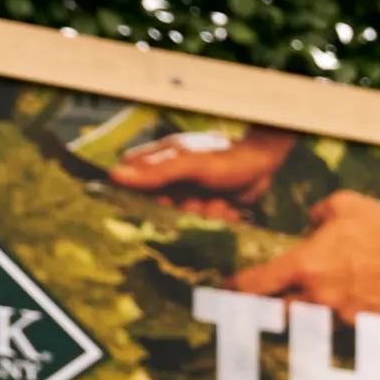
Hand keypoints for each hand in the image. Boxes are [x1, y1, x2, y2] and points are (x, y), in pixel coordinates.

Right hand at [107, 126, 303, 210]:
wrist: (263, 161)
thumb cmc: (224, 156)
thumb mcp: (189, 162)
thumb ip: (156, 171)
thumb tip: (115, 176)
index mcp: (157, 162)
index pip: (130, 182)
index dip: (140, 198)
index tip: (159, 204)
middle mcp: (170, 178)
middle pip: (160, 208)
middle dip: (182, 210)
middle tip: (198, 201)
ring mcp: (190, 192)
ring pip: (186, 218)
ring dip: (205, 215)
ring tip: (218, 201)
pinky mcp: (209, 205)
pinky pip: (207, 223)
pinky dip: (220, 218)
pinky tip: (230, 207)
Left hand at [229, 190, 379, 323]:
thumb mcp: (345, 205)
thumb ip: (319, 214)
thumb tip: (313, 219)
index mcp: (305, 265)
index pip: (255, 284)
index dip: (236, 290)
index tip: (226, 293)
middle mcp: (319, 297)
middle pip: (281, 316)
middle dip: (274, 313)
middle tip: (271, 311)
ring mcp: (346, 318)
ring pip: (320, 326)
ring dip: (318, 319)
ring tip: (328, 310)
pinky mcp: (372, 331)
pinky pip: (356, 330)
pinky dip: (356, 323)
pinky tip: (368, 311)